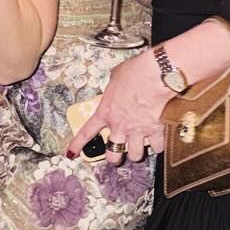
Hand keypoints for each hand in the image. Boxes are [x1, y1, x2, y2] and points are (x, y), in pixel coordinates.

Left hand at [66, 49, 168, 163]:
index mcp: (106, 112)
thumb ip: (114, 88)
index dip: (77, 145)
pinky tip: (158, 141)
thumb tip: (118, 85)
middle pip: (112, 154)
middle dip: (114, 157)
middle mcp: (120, 125)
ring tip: (140, 147)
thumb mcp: (116, 77)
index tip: (72, 153)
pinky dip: (158, 145)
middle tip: (117, 154)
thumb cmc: (135, 72)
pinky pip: (157, 147)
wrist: (156, 75)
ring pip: (135, 156)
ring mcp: (138, 130)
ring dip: (137, 153)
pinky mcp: (155, 131)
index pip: (86, 132)